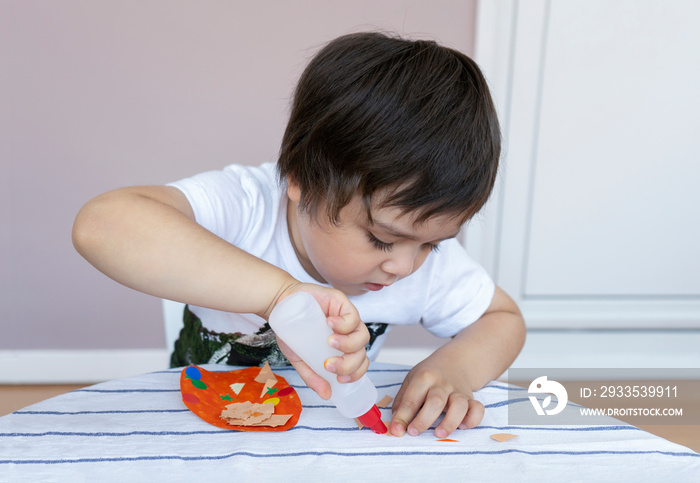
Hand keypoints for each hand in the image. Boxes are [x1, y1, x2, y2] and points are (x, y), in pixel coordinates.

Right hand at [272, 283, 369, 399]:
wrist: (281, 305)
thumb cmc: (292, 332)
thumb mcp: (299, 358)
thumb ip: (312, 375)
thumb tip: (326, 395)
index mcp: (343, 348)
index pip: (360, 363)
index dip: (356, 373)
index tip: (340, 379)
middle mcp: (349, 334)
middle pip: (362, 352)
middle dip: (348, 363)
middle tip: (328, 364)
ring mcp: (347, 318)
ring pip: (362, 335)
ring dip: (349, 343)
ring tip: (330, 342)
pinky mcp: (342, 303)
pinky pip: (353, 316)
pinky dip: (344, 323)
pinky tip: (329, 323)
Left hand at [389, 351, 484, 437]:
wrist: (455, 361)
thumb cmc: (429, 375)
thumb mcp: (411, 380)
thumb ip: (403, 402)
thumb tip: (395, 425)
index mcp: (424, 377)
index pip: (411, 399)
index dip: (402, 417)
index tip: (396, 430)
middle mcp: (442, 384)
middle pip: (435, 402)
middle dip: (423, 420)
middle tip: (413, 432)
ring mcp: (458, 391)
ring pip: (459, 406)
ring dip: (449, 422)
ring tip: (439, 434)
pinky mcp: (471, 399)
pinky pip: (477, 409)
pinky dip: (472, 420)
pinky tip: (462, 426)